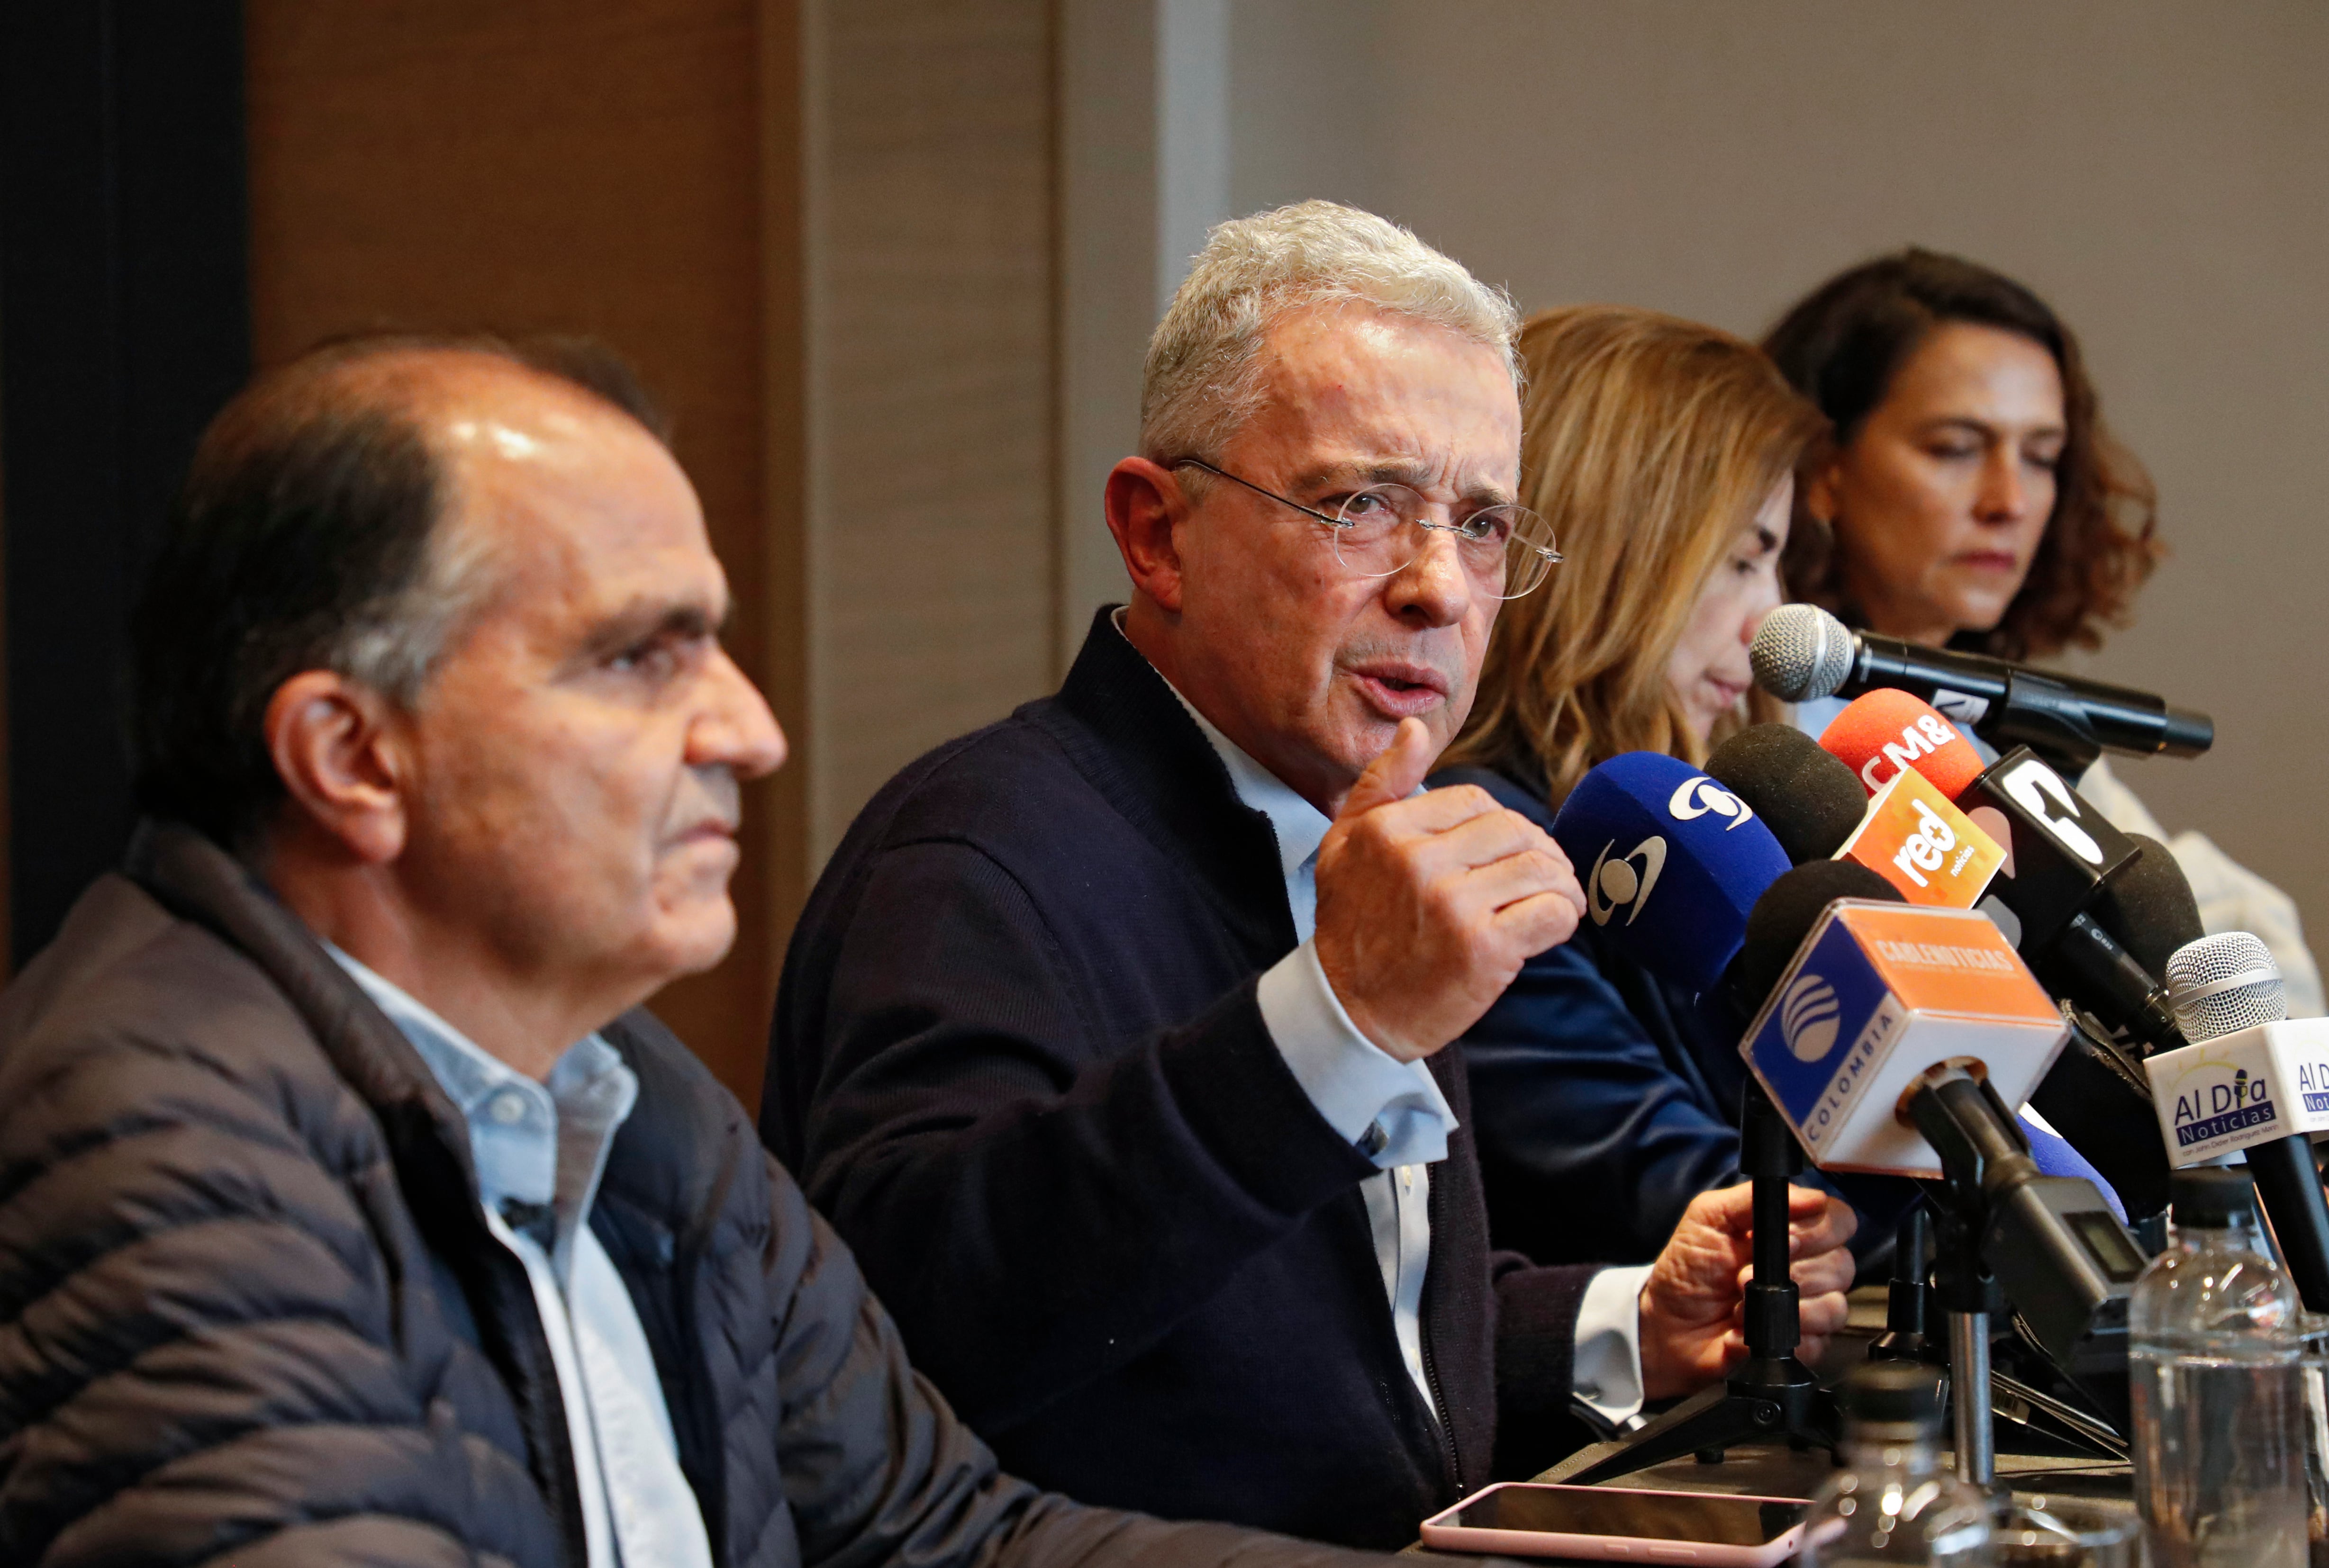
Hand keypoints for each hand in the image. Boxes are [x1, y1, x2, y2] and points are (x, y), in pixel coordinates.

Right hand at [1313, 718, 1585, 1060]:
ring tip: (1554, 900)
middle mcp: (1418, 861)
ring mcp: (1451, 904)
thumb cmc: (1352, 927)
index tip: (1501, 853)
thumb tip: (1415, 729)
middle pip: (1514, 829)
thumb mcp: (1344, 845)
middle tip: (1538, 877)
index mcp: (1387, 829)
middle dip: (1537, 851)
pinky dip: (1564, 917)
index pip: (1475, 800)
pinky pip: (1552, 912)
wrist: (1349, 1013)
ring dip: (1559, 884)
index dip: (1499, 824)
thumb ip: (1381, 784)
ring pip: (1540, 867)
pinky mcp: (1483, 948)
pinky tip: (1553, 925)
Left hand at [1637, 1184, 1857, 1400]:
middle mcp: (1808, 1266)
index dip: (1820, 1230)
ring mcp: (1809, 1306)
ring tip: (1743, 1303)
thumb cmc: (1688, 1268)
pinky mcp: (1805, 1343)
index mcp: (1792, 1229)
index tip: (1785, 1239)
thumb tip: (1809, 1196)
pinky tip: (1753, 1328)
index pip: (1839, 1221)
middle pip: (1842, 1263)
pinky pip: (1820, 1340)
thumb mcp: (1708, 1217)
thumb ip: (1753, 1199)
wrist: (1669, 1325)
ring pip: (1834, 1303)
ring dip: (1784, 1304)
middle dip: (1793, 1270)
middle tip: (1746, 1273)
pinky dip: (1784, 1334)